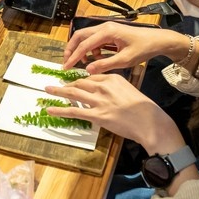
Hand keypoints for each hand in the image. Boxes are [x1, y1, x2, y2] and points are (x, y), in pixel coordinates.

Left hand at [45, 74, 185, 152]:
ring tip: (48, 90)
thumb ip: (115, 89)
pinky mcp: (97, 115)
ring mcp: (99, 101)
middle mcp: (103, 86)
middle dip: (68, 84)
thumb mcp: (129, 91)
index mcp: (112, 78)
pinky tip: (50, 109)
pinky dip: (60, 110)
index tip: (74, 82)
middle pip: (81, 82)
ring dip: (58, 91)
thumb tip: (106, 94)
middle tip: (58, 86)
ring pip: (73, 93)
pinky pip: (74, 111)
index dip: (81, 80)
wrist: (149, 121)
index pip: (92, 77)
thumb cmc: (144, 108)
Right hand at [63, 22, 186, 71]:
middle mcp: (104, 27)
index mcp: (107, 32)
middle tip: (67, 63)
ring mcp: (107, 28)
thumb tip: (88, 70)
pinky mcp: (110, 32)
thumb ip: (105, 64)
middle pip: (80, 36)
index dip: (74, 56)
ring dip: (81, 49)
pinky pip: (94, 39)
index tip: (66, 67)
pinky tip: (96, 59)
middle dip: (71, 49)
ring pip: (86, 37)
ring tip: (82, 63)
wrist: (157, 40)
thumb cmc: (143, 49)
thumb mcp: (125, 60)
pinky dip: (91, 49)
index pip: (84, 44)